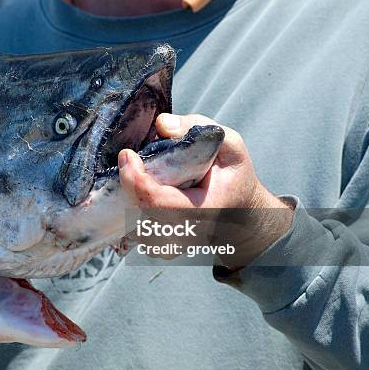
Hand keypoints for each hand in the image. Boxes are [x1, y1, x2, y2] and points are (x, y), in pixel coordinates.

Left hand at [118, 113, 294, 266]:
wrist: (240, 212)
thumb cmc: (233, 177)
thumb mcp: (230, 145)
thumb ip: (199, 128)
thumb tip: (161, 124)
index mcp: (202, 211)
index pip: (155, 202)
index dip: (134, 178)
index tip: (128, 154)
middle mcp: (183, 233)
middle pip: (138, 208)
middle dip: (130, 180)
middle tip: (134, 158)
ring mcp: (169, 243)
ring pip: (133, 218)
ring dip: (131, 192)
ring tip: (143, 174)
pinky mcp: (158, 245)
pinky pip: (134, 225)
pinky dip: (133, 203)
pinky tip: (144, 188)